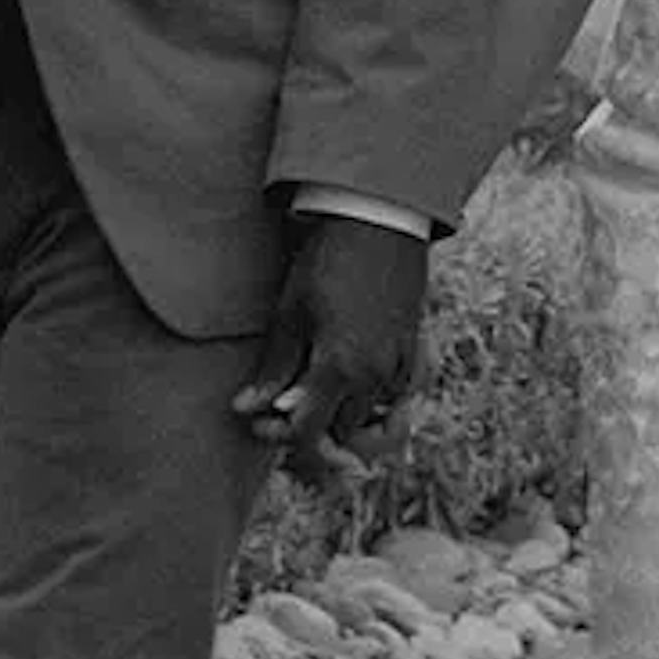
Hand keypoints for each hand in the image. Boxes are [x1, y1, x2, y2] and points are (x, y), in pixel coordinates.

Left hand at [233, 214, 430, 477]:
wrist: (379, 222)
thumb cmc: (327, 263)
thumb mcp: (291, 314)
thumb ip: (273, 368)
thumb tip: (245, 408)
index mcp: (339, 368)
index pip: (308, 432)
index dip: (280, 436)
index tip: (260, 421)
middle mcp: (374, 377)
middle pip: (339, 431)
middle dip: (311, 426)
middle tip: (283, 403)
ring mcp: (398, 366)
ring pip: (369, 417)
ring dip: (340, 411)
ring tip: (314, 385)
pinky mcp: (413, 352)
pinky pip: (393, 396)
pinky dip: (370, 396)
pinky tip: (349, 371)